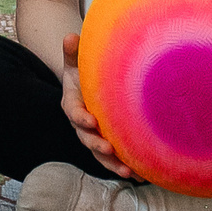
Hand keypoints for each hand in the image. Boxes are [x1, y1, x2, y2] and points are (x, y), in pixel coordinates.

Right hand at [59, 33, 133, 176]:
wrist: (86, 85)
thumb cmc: (81, 71)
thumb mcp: (75, 61)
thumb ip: (73, 51)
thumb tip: (71, 36)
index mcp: (72, 104)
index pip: (74, 113)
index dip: (81, 118)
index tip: (91, 121)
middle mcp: (81, 124)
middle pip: (86, 139)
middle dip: (97, 147)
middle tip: (109, 150)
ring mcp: (94, 136)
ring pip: (100, 155)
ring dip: (113, 164)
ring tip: (128, 171)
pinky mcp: (107, 143)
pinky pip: (114, 158)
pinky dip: (125, 166)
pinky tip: (140, 174)